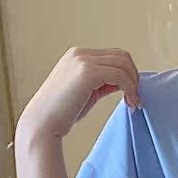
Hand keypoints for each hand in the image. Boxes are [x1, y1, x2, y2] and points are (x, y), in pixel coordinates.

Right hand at [18, 47, 139, 145]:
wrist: (42, 124)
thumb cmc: (62, 113)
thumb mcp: (86, 91)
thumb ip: (103, 81)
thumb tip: (124, 81)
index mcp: (77, 55)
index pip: (113, 55)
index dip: (127, 73)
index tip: (131, 93)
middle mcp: (80, 54)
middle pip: (122, 56)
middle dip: (133, 76)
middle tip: (135, 97)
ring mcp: (83, 61)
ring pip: (124, 64)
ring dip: (134, 83)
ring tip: (133, 102)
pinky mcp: (87, 72)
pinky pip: (120, 75)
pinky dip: (130, 88)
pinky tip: (129, 102)